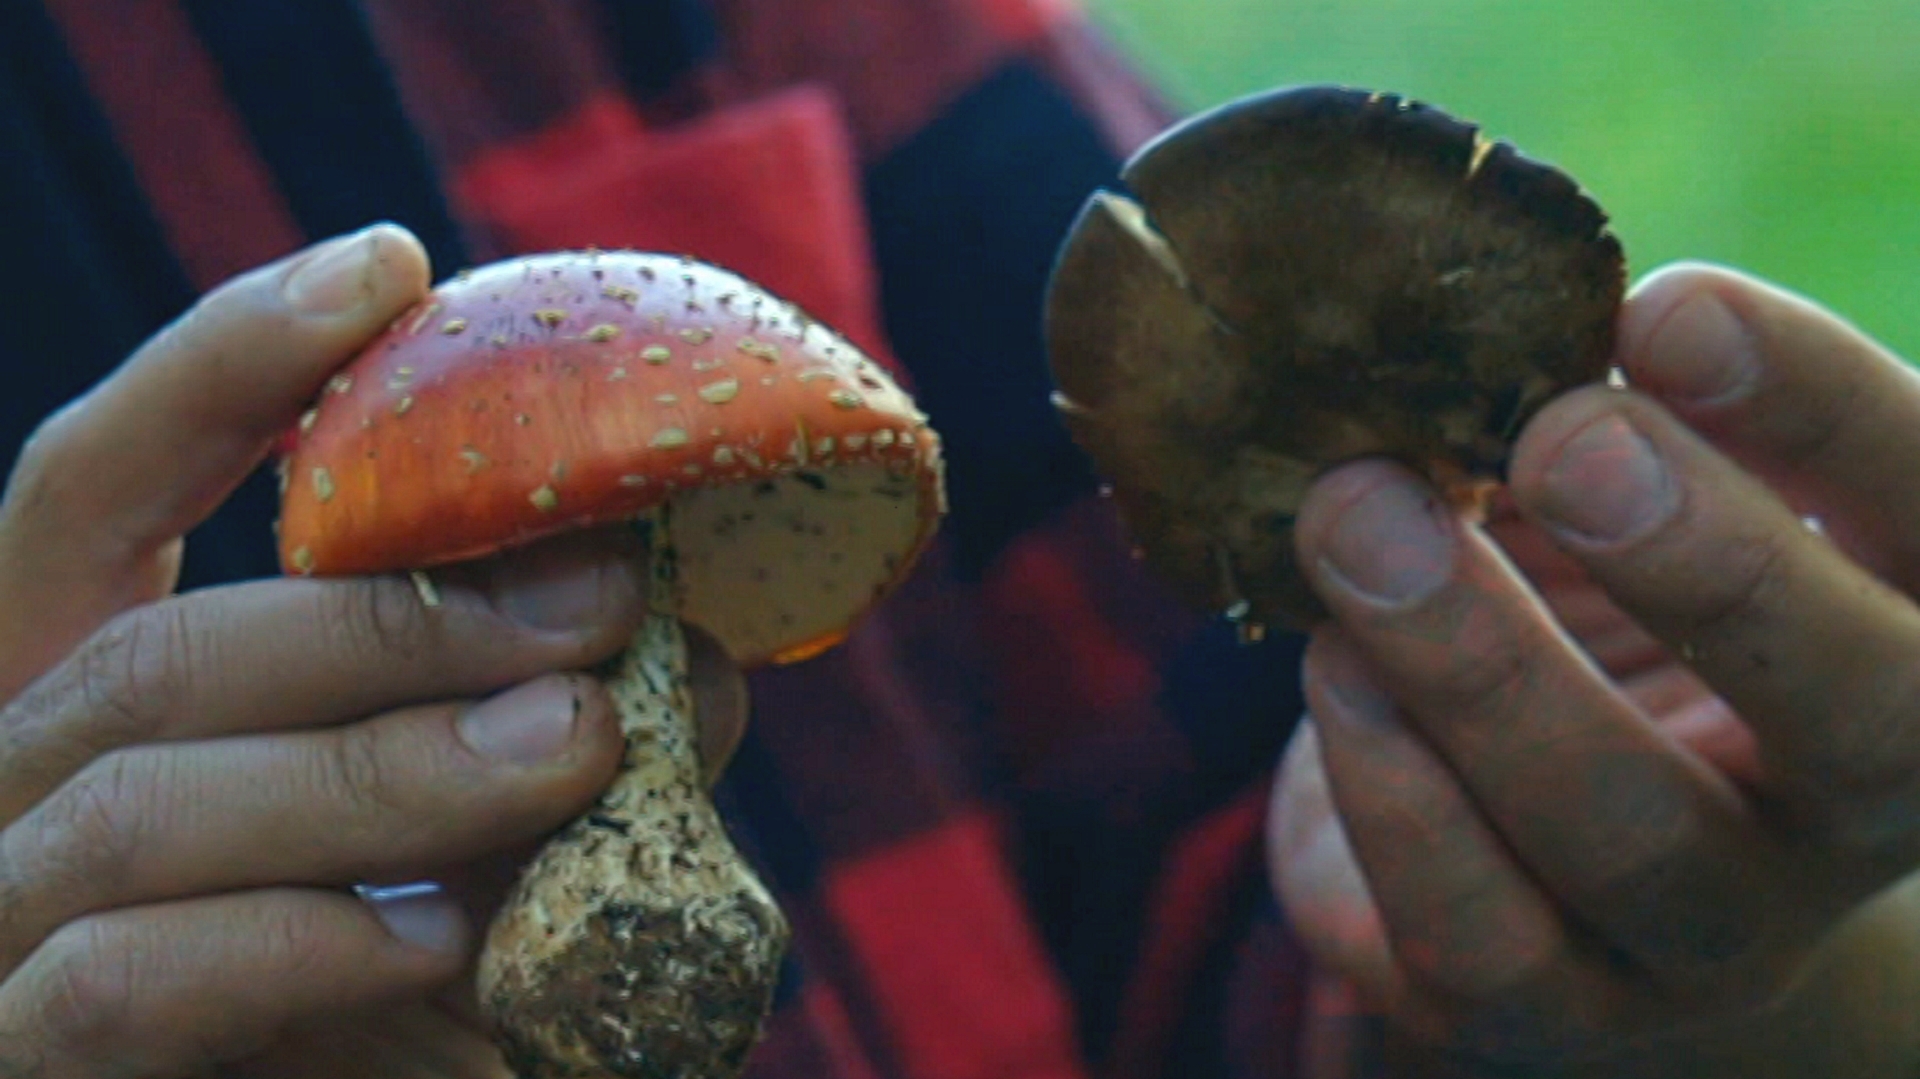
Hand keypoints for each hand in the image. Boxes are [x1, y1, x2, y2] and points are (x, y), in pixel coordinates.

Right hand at [0, 226, 746, 1078]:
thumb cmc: (376, 1017)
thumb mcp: (445, 851)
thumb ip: (513, 747)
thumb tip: (684, 663)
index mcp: (85, 707)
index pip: (93, 488)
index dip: (218, 366)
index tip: (388, 268)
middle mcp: (7, 790)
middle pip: (161, 646)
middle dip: (396, 614)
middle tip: (605, 605)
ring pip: (150, 797)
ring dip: (391, 767)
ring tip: (576, 749)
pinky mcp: (20, 1059)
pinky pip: (128, 976)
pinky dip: (302, 944)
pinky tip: (452, 940)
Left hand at [1269, 264, 1919, 1076]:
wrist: (1544, 846)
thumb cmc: (1594, 607)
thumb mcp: (1619, 494)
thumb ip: (1588, 416)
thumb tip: (1467, 313)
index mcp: (1914, 626)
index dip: (1818, 406)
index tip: (1663, 310)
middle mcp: (1853, 804)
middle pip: (1861, 713)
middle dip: (1707, 565)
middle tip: (1557, 439)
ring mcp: (1716, 930)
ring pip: (1634, 838)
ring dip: (1482, 669)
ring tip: (1359, 520)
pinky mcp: (1560, 1009)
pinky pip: (1481, 938)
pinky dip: (1393, 794)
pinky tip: (1331, 665)